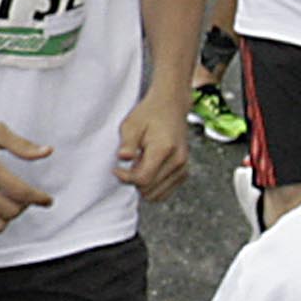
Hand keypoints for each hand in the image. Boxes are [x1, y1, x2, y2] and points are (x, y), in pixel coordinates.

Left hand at [114, 87, 192, 203]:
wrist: (171, 106)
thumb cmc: (148, 114)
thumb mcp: (131, 124)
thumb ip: (128, 142)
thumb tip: (123, 158)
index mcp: (165, 148)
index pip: (143, 178)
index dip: (125, 178)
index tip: (116, 168)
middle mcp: (178, 160)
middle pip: (149, 189)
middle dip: (133, 181)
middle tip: (128, 164)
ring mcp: (183, 168)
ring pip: (156, 194)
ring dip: (143, 185)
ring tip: (139, 165)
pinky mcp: (184, 172)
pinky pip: (164, 192)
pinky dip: (152, 187)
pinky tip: (147, 170)